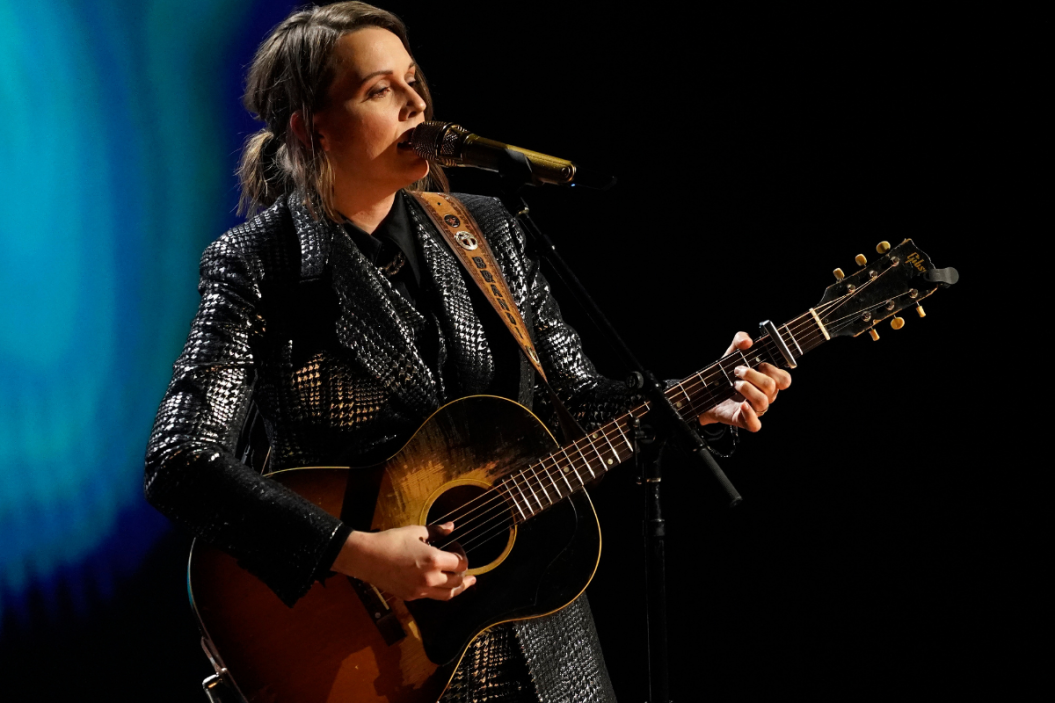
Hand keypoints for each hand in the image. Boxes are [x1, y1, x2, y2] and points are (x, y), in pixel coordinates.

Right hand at [330, 522, 475, 600]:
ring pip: (448, 594)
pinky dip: (441, 591)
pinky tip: (441, 584)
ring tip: (466, 583)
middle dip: (464, 573)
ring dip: (458, 588)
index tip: (456, 548)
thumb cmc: (390, 541)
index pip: (461, 564)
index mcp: (433, 560)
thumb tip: (451, 527)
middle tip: (463, 566)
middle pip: (458, 581)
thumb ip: (437, 531)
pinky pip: (432, 596)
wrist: (366, 558)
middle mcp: (430, 578)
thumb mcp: (416, 531)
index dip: (462, 556)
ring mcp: (420, 590)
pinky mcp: (411, 596)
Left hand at [698, 331, 791, 431]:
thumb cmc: (724, 374)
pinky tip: (741, 404)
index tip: (759, 364)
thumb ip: (740, 340)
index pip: (784, 379)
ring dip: (747, 389)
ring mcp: (755, 409)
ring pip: (763, 402)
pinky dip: (749, 414)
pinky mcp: (744, 420)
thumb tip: (747, 341)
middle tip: (737, 371)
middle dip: (753, 376)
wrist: (705, 392)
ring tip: (734, 384)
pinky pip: (755, 425)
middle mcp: (765, 396)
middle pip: (772, 388)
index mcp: (768, 380)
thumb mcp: (731, 353)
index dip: (773, 370)